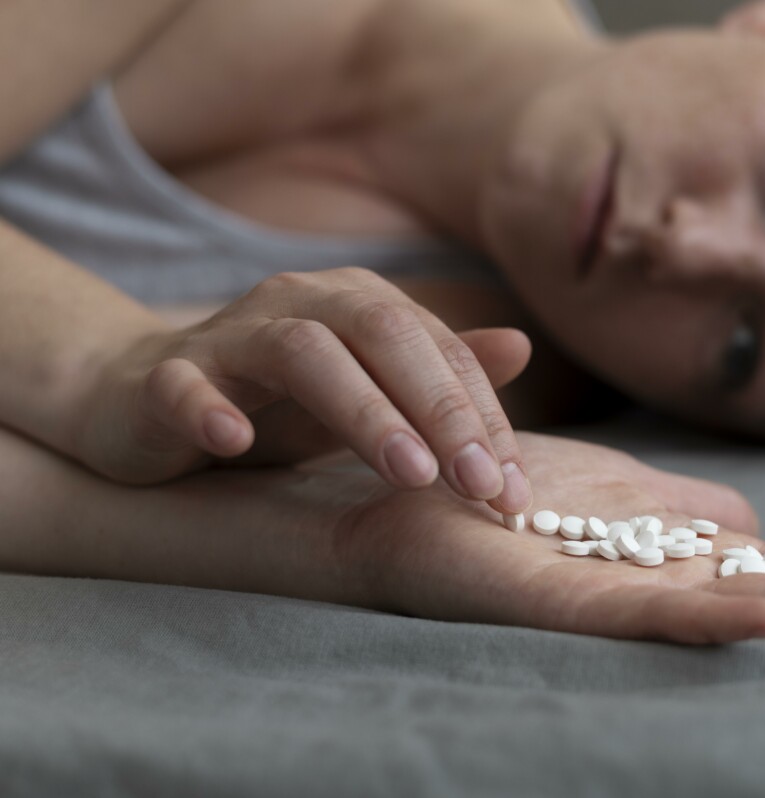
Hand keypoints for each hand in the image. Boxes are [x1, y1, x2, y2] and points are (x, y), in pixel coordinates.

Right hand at [75, 267, 532, 512]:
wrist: (145, 398)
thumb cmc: (276, 402)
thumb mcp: (370, 392)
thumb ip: (438, 374)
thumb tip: (523, 347)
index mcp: (360, 305)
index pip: (441, 352)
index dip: (484, 419)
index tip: (514, 493)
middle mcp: (302, 303)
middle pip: (384, 335)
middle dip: (441, 411)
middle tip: (480, 486)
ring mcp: (230, 335)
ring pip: (302, 352)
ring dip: (362, 410)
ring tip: (409, 474)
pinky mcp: (163, 376)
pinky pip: (182, 384)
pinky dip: (208, 408)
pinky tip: (235, 444)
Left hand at [345, 433, 764, 641]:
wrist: (394, 498)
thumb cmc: (503, 493)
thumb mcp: (614, 489)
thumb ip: (682, 506)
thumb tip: (750, 521)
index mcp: (686, 555)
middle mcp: (668, 585)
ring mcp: (623, 601)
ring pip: (750, 609)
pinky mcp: (563, 606)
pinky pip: (646, 618)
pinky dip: (713, 619)